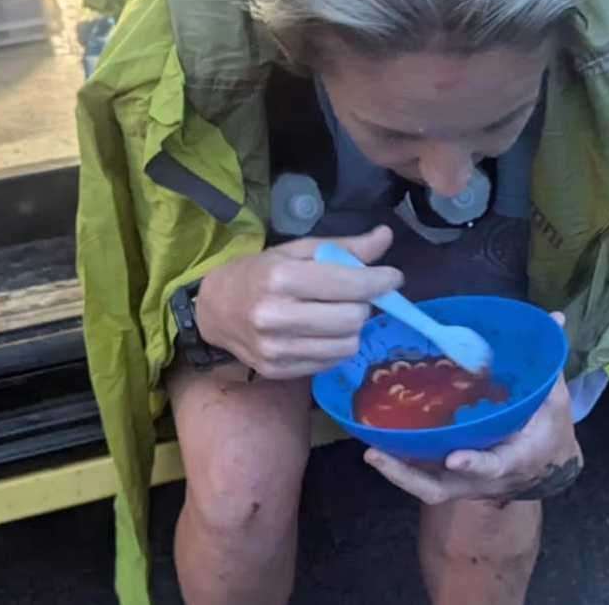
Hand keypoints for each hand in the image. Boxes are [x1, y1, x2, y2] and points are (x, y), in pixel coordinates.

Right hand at [195, 226, 401, 379]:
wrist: (215, 310)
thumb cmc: (261, 272)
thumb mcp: (298, 251)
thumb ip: (343, 247)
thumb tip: (385, 238)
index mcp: (281, 278)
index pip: (348, 284)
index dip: (379, 281)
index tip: (393, 277)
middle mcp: (277, 317)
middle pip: (353, 317)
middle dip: (364, 303)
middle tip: (355, 294)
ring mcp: (276, 349)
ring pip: (347, 344)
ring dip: (353, 327)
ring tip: (338, 312)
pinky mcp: (279, 371)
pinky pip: (331, 362)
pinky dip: (337, 345)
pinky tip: (323, 331)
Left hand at [364, 312, 583, 505]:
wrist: (546, 465)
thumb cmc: (549, 430)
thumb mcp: (556, 400)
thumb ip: (548, 363)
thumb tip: (555, 319)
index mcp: (515, 458)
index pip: (494, 465)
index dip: (476, 463)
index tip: (455, 457)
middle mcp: (484, 478)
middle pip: (442, 487)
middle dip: (409, 475)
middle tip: (378, 455)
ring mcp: (464, 481)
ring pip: (427, 486)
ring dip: (397, 473)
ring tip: (371, 451)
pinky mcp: (451, 477)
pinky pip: (422, 477)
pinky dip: (400, 466)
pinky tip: (376, 445)